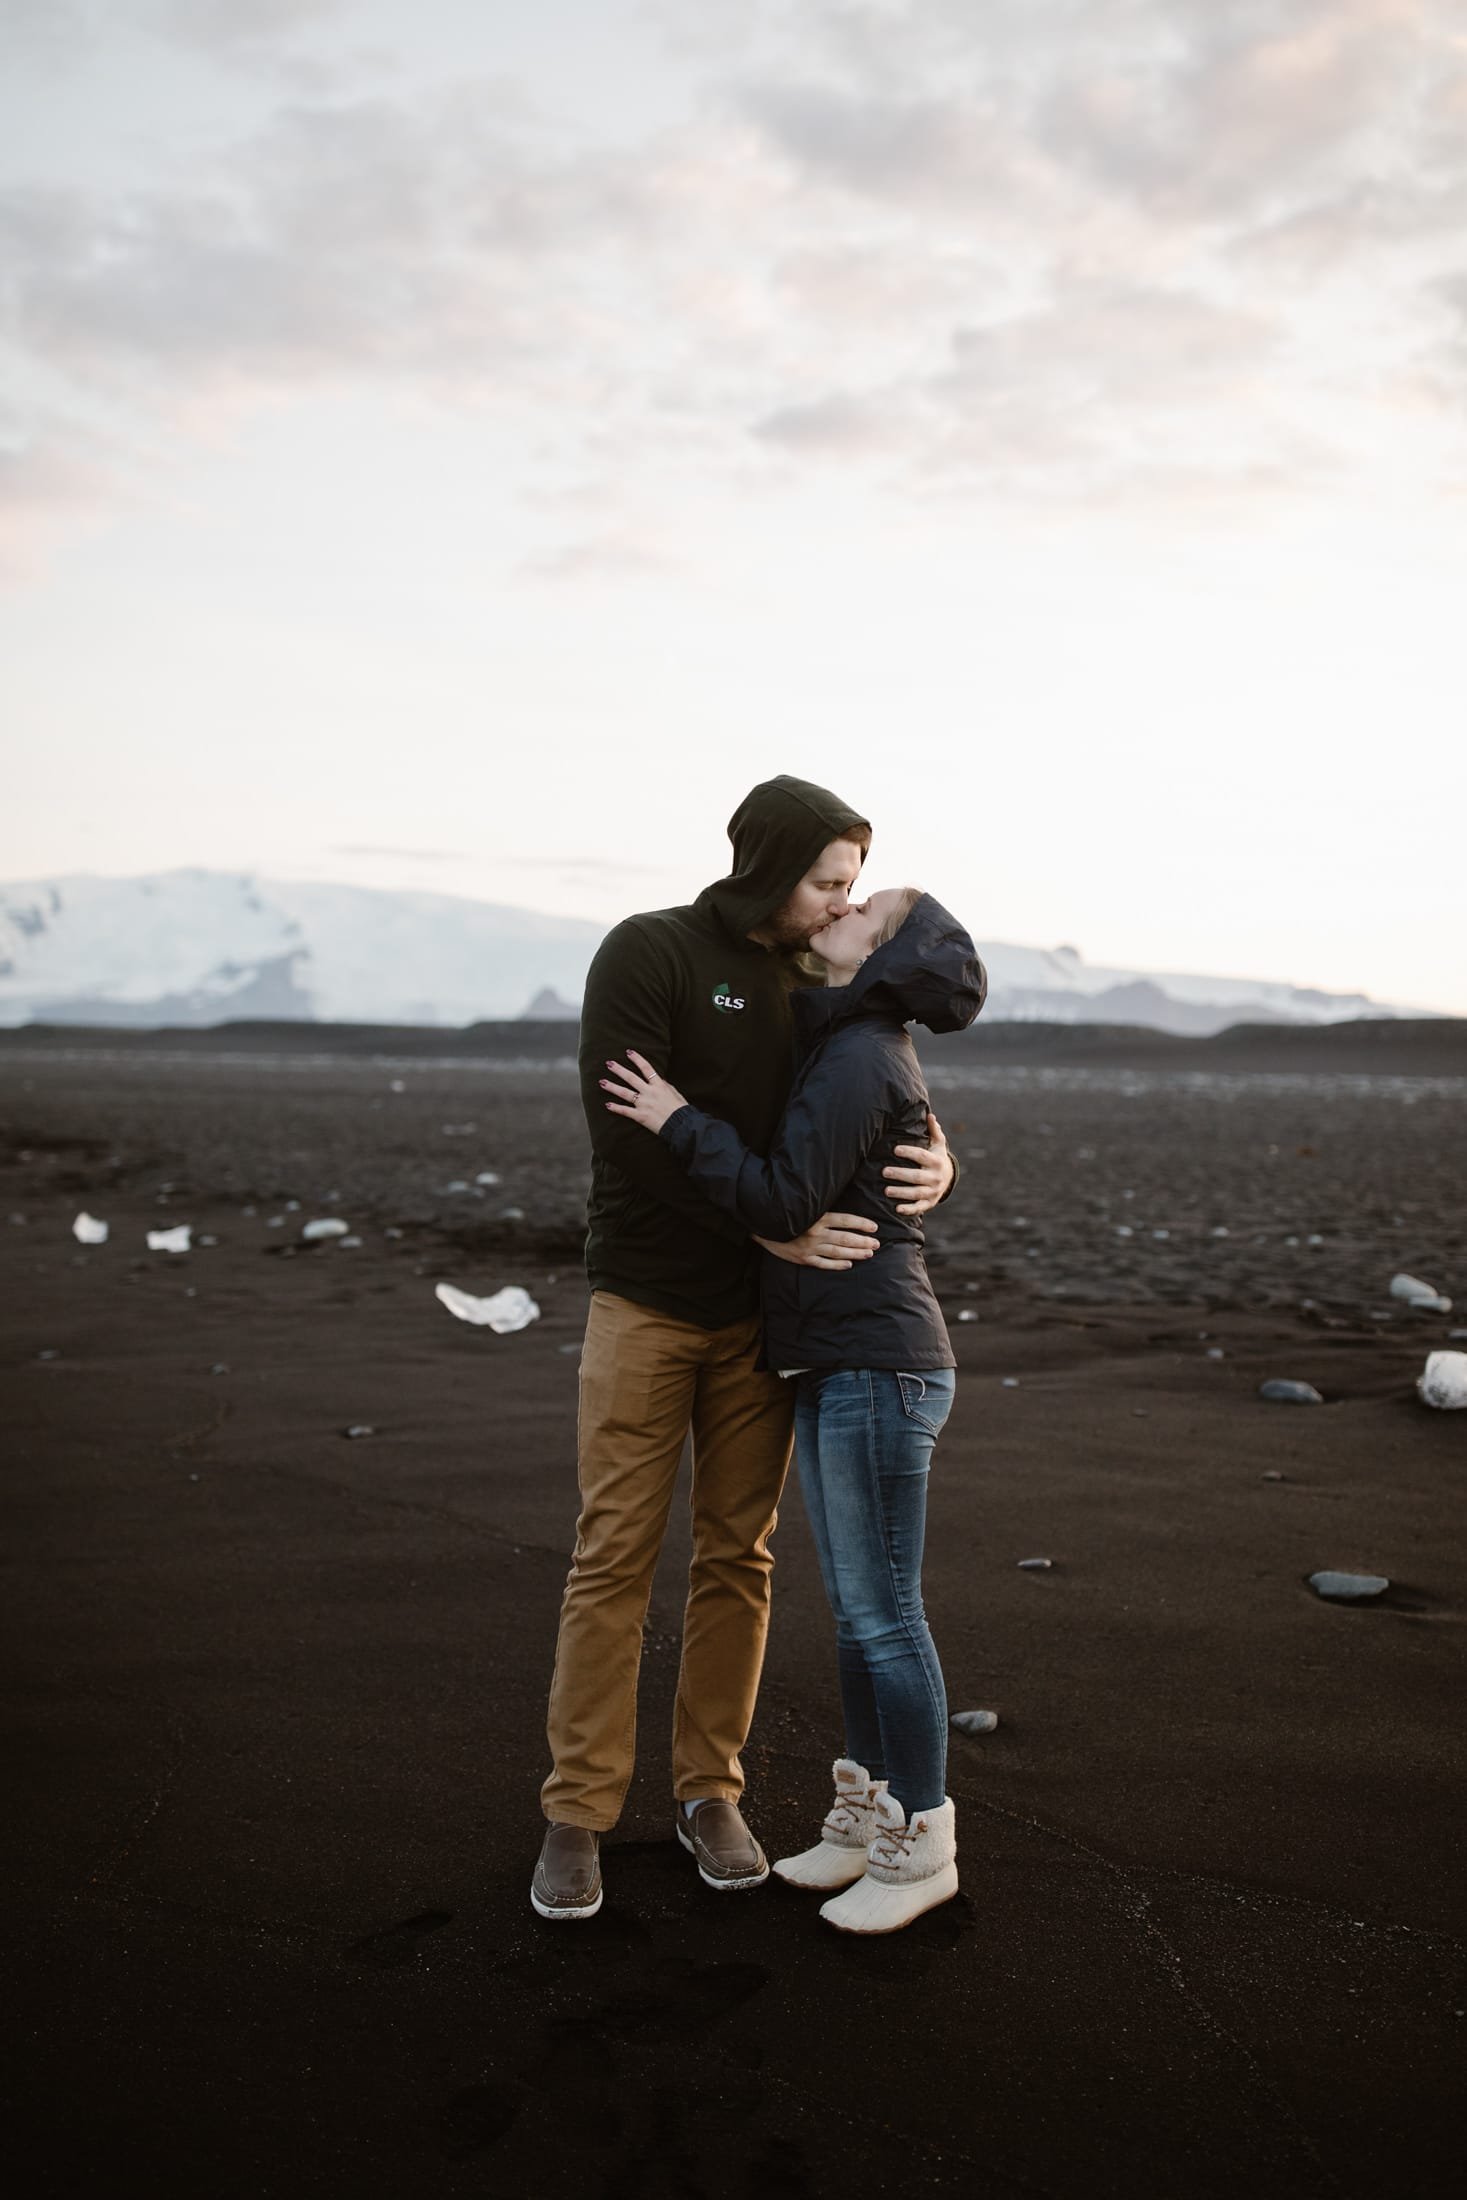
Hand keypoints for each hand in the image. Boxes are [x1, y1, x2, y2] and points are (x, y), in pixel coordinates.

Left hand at [601, 1048, 688, 1134]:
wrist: (681, 1125)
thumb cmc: (680, 1109)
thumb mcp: (674, 1092)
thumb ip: (664, 1085)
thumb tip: (657, 1078)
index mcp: (659, 1085)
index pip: (647, 1068)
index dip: (637, 1059)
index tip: (629, 1052)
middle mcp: (649, 1092)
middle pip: (631, 1078)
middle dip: (619, 1070)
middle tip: (609, 1063)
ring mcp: (644, 1104)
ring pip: (625, 1093)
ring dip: (612, 1087)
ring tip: (602, 1082)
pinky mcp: (640, 1116)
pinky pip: (625, 1111)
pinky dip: (616, 1108)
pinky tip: (607, 1104)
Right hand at [755, 1212, 878, 1271]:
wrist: (762, 1226)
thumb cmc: (785, 1213)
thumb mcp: (804, 1207)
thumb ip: (821, 1208)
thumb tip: (841, 1208)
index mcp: (817, 1218)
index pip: (846, 1221)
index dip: (862, 1224)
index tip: (874, 1227)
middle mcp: (815, 1233)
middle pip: (845, 1239)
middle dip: (863, 1242)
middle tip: (877, 1244)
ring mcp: (810, 1248)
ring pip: (838, 1252)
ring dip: (855, 1253)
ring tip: (869, 1253)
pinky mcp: (803, 1259)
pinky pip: (823, 1264)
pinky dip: (837, 1265)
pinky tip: (848, 1265)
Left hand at [883, 1109, 953, 1217]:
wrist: (949, 1179)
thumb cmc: (937, 1157)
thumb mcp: (938, 1144)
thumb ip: (934, 1130)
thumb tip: (930, 1115)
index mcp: (937, 1161)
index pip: (922, 1156)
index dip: (909, 1152)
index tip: (895, 1149)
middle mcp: (936, 1177)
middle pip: (917, 1177)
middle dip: (901, 1175)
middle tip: (885, 1172)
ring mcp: (933, 1192)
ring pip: (916, 1193)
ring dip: (901, 1193)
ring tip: (886, 1190)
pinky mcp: (930, 1203)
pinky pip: (919, 1208)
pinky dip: (909, 1209)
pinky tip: (897, 1208)